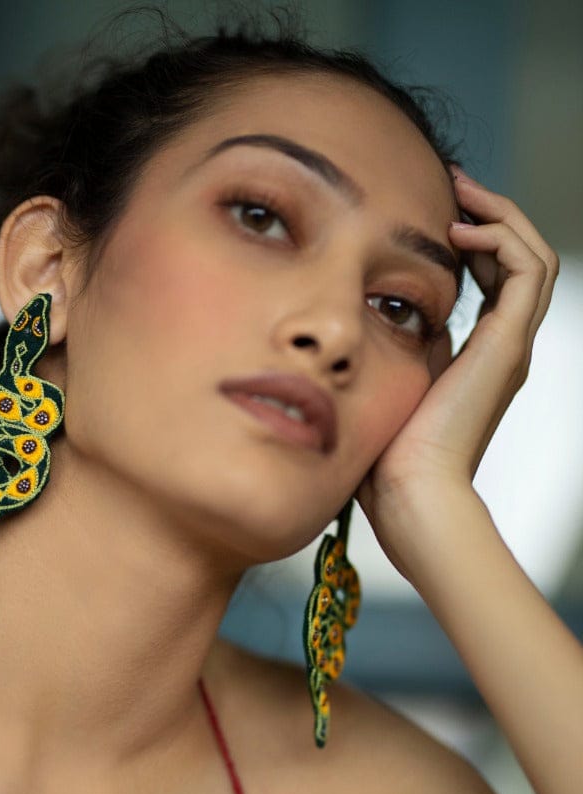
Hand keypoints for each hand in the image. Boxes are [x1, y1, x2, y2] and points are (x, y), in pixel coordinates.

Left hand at [356, 170, 559, 573]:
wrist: (408, 494)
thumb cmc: (388, 454)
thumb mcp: (390, 384)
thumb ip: (397, 349)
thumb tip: (376, 317)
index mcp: (479, 355)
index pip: (492, 278)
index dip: (469, 239)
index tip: (431, 213)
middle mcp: (503, 346)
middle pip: (517, 259)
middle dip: (487, 214)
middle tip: (451, 184)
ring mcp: (511, 345)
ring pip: (533, 255)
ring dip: (499, 215)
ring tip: (459, 193)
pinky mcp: (508, 345)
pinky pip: (528, 270)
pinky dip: (501, 238)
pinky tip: (458, 230)